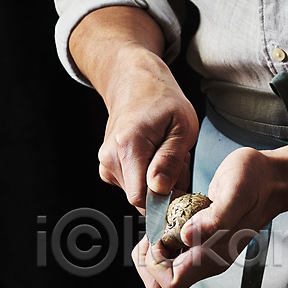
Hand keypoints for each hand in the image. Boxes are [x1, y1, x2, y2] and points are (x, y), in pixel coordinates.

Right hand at [69, 6, 198, 213]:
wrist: (135, 84)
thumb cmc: (162, 101)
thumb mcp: (182, 126)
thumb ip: (171, 160)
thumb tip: (160, 189)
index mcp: (128, 146)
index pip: (141, 199)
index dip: (164, 203)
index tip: (181, 190)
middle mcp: (110, 158)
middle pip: (141, 199)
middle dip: (165, 191)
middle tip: (178, 163)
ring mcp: (106, 165)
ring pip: (138, 194)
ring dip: (158, 185)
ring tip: (166, 156)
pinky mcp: (108, 169)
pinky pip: (133, 186)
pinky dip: (148, 179)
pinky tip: (155, 159)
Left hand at [133, 146, 287, 287]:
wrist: (271, 179)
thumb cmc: (256, 182)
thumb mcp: (236, 192)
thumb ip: (215, 218)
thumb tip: (188, 236)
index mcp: (213, 257)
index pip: (171, 283)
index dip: (155, 263)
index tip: (159, 236)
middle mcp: (207, 261)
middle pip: (163, 285)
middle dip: (148, 263)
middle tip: (152, 234)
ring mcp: (204, 254)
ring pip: (165, 272)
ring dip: (153, 252)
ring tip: (159, 226)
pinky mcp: (201, 243)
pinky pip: (172, 255)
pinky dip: (161, 241)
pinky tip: (167, 220)